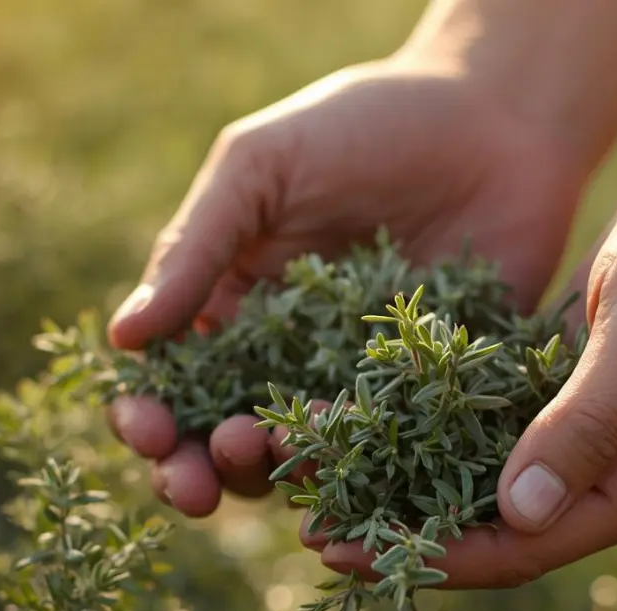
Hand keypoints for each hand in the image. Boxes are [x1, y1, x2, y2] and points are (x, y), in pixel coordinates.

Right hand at [106, 56, 586, 516]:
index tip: (150, 431)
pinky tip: (358, 481)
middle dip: (205, 468)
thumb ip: (196, 248)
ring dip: (278, 476)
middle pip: (232, 439)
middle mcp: (294, 359)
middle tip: (199, 481)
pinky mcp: (432, 394)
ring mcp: (363, 383)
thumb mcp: (261, 167)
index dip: (152, 418)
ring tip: (272, 455)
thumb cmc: (364, 127)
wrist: (492, 123)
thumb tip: (124, 338)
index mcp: (238, 309)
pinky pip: (399, 450)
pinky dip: (374, 475)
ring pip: (309, 457)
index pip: (178, 383)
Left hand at [319, 109, 616, 587]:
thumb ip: (591, 424)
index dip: (431, 555)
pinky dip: (433, 432)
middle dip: (403, 528)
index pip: (525, 545)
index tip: (343, 552)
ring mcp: (597, 442)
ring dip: (405, 481)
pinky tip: (372, 427)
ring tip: (322, 480)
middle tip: (312, 526)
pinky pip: (495, 429)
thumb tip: (518, 513)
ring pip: (486, 481)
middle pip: (497, 527)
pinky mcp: (574, 399)